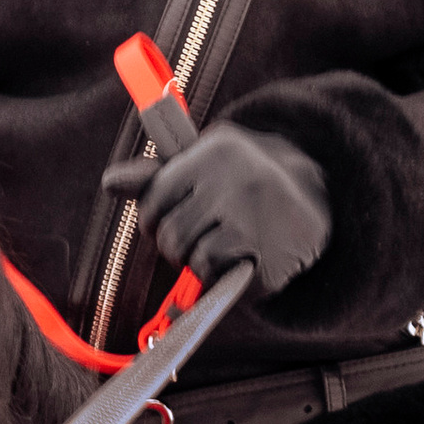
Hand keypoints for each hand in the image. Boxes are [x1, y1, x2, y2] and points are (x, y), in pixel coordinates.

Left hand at [135, 125, 331, 295]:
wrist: (313, 202)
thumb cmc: (242, 184)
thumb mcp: (203, 166)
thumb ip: (156, 176)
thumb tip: (110, 182)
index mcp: (216, 150)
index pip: (155, 194)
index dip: (153, 216)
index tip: (168, 218)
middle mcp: (235, 178)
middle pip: (167, 231)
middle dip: (173, 243)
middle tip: (197, 236)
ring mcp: (253, 216)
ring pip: (187, 254)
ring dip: (194, 260)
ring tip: (217, 246)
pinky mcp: (266, 253)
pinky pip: (211, 271)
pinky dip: (215, 273)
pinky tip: (236, 257)